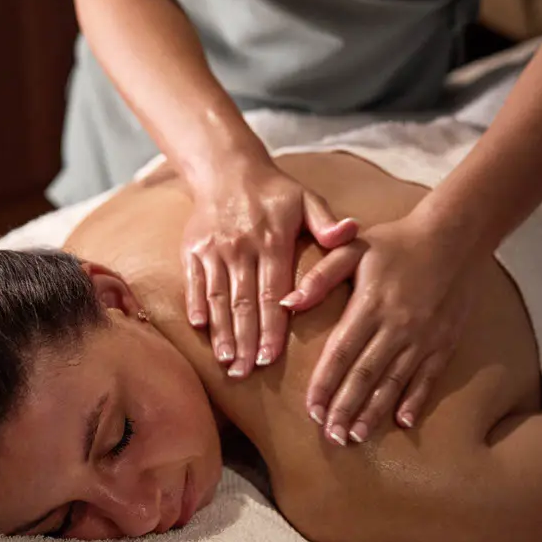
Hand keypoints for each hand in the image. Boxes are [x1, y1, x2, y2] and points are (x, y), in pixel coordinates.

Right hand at [182, 159, 357, 378]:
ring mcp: (213, 249)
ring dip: (221, 332)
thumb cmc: (274, 192)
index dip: (270, 328)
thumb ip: (327, 222)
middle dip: (244, 341)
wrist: (227, 169)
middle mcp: (241, 248)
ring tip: (225, 361)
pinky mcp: (192, 249)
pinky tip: (201, 330)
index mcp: (272, 241)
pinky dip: (196, 306)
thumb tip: (349, 232)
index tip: (269, 357)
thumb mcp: (306, 199)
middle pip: (243, 303)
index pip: (272, 294)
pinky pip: (193, 282)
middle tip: (245, 373)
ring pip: (217, 298)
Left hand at [283, 211, 475, 442]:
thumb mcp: (353, 248)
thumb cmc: (395, 243)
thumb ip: (320, 276)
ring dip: (373, 412)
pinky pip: (428, 378)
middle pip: (365, 375)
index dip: (324, 384)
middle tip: (330, 436)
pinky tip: (401, 422)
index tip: (311, 410)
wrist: (453, 237)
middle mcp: (396, 326)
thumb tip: (287, 303)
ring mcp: (423, 337)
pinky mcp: (444, 342)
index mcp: (370, 305)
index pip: (341, 353)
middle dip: (344, 408)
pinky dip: (415, 401)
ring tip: (355, 436)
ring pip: (393, 382)